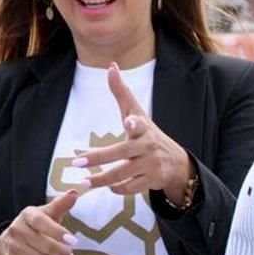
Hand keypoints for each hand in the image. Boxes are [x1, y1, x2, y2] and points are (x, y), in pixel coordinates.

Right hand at [0, 190, 78, 254]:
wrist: (9, 241)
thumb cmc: (36, 226)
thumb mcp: (46, 214)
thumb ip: (60, 205)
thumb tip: (74, 193)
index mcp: (27, 215)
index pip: (42, 223)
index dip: (57, 232)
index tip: (73, 240)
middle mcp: (17, 229)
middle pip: (45, 246)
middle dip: (62, 252)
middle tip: (69, 254)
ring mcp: (13, 247)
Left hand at [73, 62, 192, 198]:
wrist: (176, 162)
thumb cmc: (148, 133)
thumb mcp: (137, 112)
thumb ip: (122, 91)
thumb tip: (111, 65)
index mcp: (142, 128)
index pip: (139, 123)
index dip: (134, 123)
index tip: (129, 122)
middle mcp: (146, 146)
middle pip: (121, 153)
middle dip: (98, 158)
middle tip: (77, 161)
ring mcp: (149, 165)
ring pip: (122, 174)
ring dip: (101, 179)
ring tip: (85, 181)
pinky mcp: (150, 181)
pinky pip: (130, 188)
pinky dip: (117, 189)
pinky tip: (107, 187)